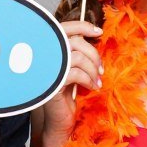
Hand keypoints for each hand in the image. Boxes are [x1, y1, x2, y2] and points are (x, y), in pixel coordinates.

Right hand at [40, 21, 102, 141]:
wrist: (60, 120)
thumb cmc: (67, 93)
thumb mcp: (72, 68)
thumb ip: (77, 52)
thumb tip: (94, 35)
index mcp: (48, 49)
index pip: (63, 28)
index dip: (82, 26)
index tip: (99, 32)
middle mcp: (44, 56)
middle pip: (75, 42)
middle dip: (93, 54)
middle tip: (102, 69)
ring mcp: (47, 69)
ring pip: (78, 57)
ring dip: (93, 69)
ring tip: (97, 80)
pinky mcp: (52, 82)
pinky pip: (76, 73)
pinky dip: (89, 79)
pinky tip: (92, 87)